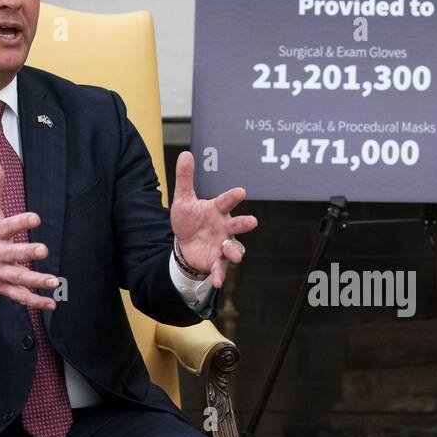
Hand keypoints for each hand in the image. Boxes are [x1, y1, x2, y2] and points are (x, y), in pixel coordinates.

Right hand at [0, 160, 57, 310]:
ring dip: (36, 281)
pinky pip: (20, 297)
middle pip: (13, 254)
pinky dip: (35, 302)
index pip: (8, 226)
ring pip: (18, 278)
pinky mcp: (5, 288)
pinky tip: (51, 304)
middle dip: (27, 253)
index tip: (36, 218)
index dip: (21, 222)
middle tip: (43, 250)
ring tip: (54, 281)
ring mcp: (0, 272)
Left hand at [169, 151, 257, 286]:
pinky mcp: (217, 261)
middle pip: (237, 224)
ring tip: (233, 255)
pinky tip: (218, 282)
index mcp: (217, 210)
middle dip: (244, 223)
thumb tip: (185, 154)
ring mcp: (223, 245)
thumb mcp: (183, 199)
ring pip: (234, 248)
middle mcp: (224, 227)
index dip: (233, 197)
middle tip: (252, 221)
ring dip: (235, 252)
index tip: (240, 191)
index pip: (226, 201)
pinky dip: (221, 275)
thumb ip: (186, 178)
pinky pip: (221, 268)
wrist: (185, 244)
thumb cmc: (190, 220)